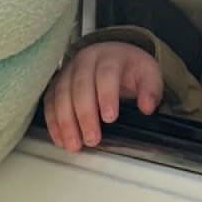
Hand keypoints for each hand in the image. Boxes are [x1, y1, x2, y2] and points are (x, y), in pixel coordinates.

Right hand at [43, 41, 161, 151]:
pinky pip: (50, 101)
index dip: (106, 96)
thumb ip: (151, 90)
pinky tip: (60, 138)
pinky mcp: (57, 83)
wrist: (113, 56)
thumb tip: (147, 107)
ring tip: (73, 144)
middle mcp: (85, 61)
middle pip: (80, 86)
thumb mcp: (149, 75)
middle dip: (85, 115)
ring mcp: (68, 71)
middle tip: (91, 139)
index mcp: (109, 57)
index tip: (110, 118)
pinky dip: (53, 121)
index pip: (106, 74)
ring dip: (65, 122)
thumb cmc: (130, 69)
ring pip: (61, 94)